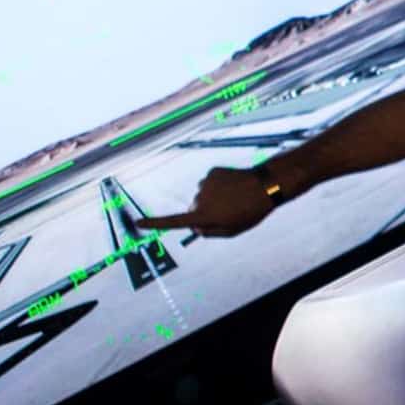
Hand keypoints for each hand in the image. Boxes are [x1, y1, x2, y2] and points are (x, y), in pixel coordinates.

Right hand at [135, 167, 276, 237]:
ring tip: (235, 198)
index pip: (173, 222)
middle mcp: (199, 200)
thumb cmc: (250, 212)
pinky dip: (219, 186)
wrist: (266, 185)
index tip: (138, 222)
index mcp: (203, 216)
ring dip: (215, 198)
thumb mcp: (232, 230)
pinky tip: (234, 187)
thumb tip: (195, 227)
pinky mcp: (212, 173)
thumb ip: (210, 232)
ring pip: (203, 196)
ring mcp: (204, 184)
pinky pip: (210, 183)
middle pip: (194, 210)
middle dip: (207, 212)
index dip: (154, 224)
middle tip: (230, 211)